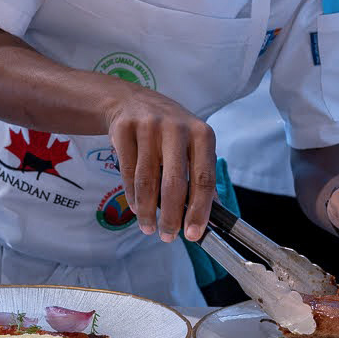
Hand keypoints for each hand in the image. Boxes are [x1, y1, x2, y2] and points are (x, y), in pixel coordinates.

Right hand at [106, 89, 215, 242]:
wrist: (132, 101)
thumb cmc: (170, 130)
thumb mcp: (193, 144)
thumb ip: (202, 175)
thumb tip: (214, 213)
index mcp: (201, 134)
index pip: (203, 178)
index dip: (199, 210)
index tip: (193, 234)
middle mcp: (177, 128)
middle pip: (174, 183)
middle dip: (171, 216)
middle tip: (169, 237)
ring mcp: (148, 127)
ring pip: (147, 181)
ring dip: (147, 211)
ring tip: (149, 228)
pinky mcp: (124, 130)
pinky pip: (128, 173)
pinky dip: (132, 196)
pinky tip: (137, 209)